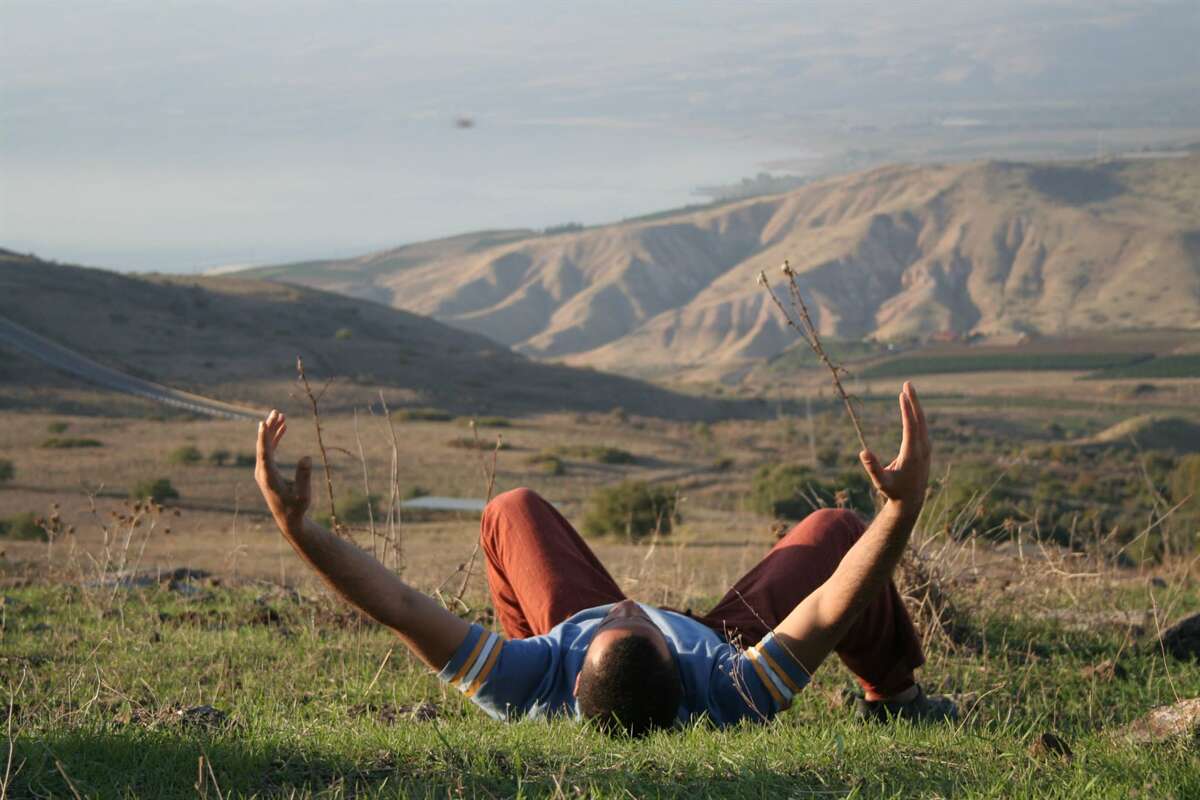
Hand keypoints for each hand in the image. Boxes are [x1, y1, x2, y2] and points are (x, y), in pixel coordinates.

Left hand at [254, 410, 311, 525]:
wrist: (288, 518)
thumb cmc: (296, 507)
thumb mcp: (304, 494)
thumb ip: (304, 476)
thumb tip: (306, 457)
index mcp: (268, 476)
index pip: (264, 453)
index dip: (263, 438)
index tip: (262, 423)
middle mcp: (263, 471)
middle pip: (263, 445)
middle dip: (269, 427)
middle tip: (276, 412)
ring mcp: (264, 470)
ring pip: (266, 445)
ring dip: (273, 430)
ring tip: (280, 415)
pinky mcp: (267, 470)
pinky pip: (270, 450)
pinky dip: (275, 438)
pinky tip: (283, 429)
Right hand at [858, 382, 930, 514]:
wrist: (911, 501)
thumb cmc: (894, 491)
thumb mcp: (881, 482)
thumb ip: (873, 467)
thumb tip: (863, 452)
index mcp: (912, 454)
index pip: (910, 427)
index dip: (906, 410)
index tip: (902, 395)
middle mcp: (922, 448)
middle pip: (919, 419)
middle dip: (913, 401)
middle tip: (907, 384)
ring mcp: (926, 448)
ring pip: (922, 422)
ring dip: (915, 405)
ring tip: (908, 390)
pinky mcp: (925, 448)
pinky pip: (921, 427)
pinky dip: (916, 414)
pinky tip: (912, 406)